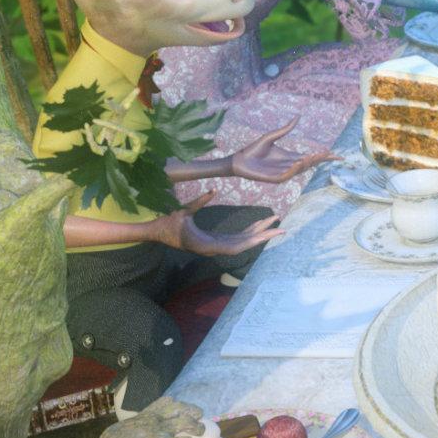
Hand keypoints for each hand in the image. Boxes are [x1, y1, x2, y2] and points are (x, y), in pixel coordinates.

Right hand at [150, 193, 283, 256]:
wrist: (155, 232)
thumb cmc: (166, 223)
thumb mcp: (181, 211)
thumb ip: (197, 202)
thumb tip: (213, 189)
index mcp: (207, 245)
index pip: (237, 246)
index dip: (255, 240)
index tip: (270, 233)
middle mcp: (213, 248)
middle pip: (244, 244)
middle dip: (263, 235)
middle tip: (282, 227)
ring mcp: (214, 245)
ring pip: (241, 241)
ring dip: (257, 232)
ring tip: (273, 221)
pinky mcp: (213, 241)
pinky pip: (234, 238)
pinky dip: (247, 232)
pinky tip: (257, 225)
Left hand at [227, 120, 334, 183]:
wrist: (239, 160)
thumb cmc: (253, 149)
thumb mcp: (271, 136)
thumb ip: (285, 129)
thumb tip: (298, 116)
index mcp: (290, 157)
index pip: (310, 157)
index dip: (323, 156)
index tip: (335, 155)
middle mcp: (289, 166)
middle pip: (309, 164)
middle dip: (320, 160)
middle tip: (330, 154)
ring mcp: (283, 173)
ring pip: (300, 170)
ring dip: (309, 163)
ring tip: (315, 155)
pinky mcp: (274, 178)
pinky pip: (288, 175)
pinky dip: (295, 169)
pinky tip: (300, 162)